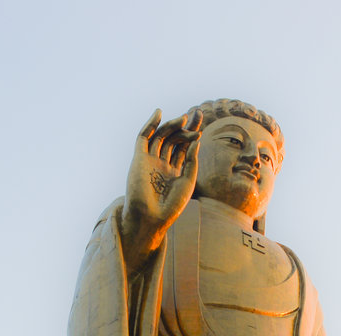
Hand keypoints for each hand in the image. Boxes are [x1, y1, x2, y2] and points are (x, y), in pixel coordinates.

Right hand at [120, 108, 201, 260]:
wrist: (151, 217)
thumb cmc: (171, 205)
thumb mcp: (188, 181)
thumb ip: (192, 160)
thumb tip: (196, 138)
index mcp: (174, 171)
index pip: (184, 146)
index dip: (192, 132)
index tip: (201, 120)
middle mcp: (162, 163)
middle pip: (174, 139)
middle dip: (184, 127)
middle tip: (196, 116)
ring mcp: (150, 160)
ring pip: (161, 136)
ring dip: (172, 126)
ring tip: (184, 119)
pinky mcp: (138, 158)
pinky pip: (143, 137)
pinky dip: (150, 124)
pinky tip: (159, 113)